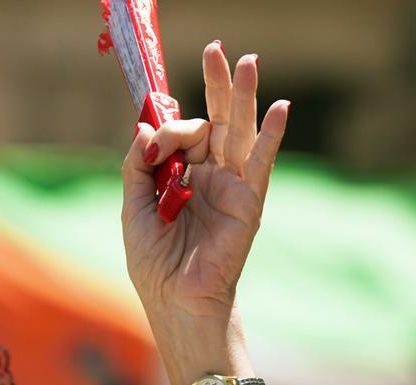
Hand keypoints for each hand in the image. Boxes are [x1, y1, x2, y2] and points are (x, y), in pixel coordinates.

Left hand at [121, 42, 287, 349]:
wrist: (176, 303)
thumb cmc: (155, 265)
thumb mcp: (134, 207)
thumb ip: (139, 166)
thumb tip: (146, 128)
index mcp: (183, 176)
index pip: (180, 133)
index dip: (168, 126)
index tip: (154, 143)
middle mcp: (210, 176)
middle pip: (215, 120)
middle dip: (215, 85)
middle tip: (215, 49)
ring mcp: (232, 187)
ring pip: (238, 132)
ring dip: (243, 97)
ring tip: (248, 62)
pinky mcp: (248, 203)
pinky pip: (261, 163)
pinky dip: (271, 136)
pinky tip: (280, 108)